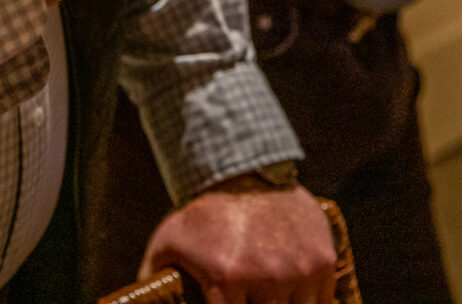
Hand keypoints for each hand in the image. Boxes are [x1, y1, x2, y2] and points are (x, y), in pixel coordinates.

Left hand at [140, 183, 335, 303]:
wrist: (245, 170)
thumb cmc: (204, 213)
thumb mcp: (168, 243)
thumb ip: (152, 279)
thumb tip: (137, 303)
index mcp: (228, 278)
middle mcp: (267, 277)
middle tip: (247, 298)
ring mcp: (299, 269)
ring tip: (269, 296)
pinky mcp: (322, 260)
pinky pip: (324, 303)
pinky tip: (295, 297)